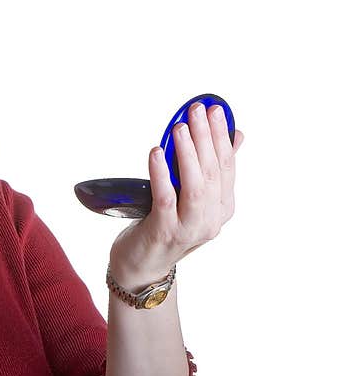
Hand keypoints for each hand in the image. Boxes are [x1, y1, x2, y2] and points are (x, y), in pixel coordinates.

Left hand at [109, 102, 244, 284]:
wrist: (142, 265)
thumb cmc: (165, 224)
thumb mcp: (192, 197)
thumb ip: (211, 169)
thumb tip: (234, 134)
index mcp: (222, 207)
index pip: (227, 166)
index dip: (222, 136)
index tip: (215, 110)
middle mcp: (211, 219)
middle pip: (213, 172)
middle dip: (207, 137)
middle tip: (197, 110)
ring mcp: (189, 227)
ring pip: (196, 186)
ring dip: (188, 153)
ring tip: (179, 127)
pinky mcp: (164, 231)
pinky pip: (166, 198)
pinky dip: (161, 174)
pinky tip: (156, 153)